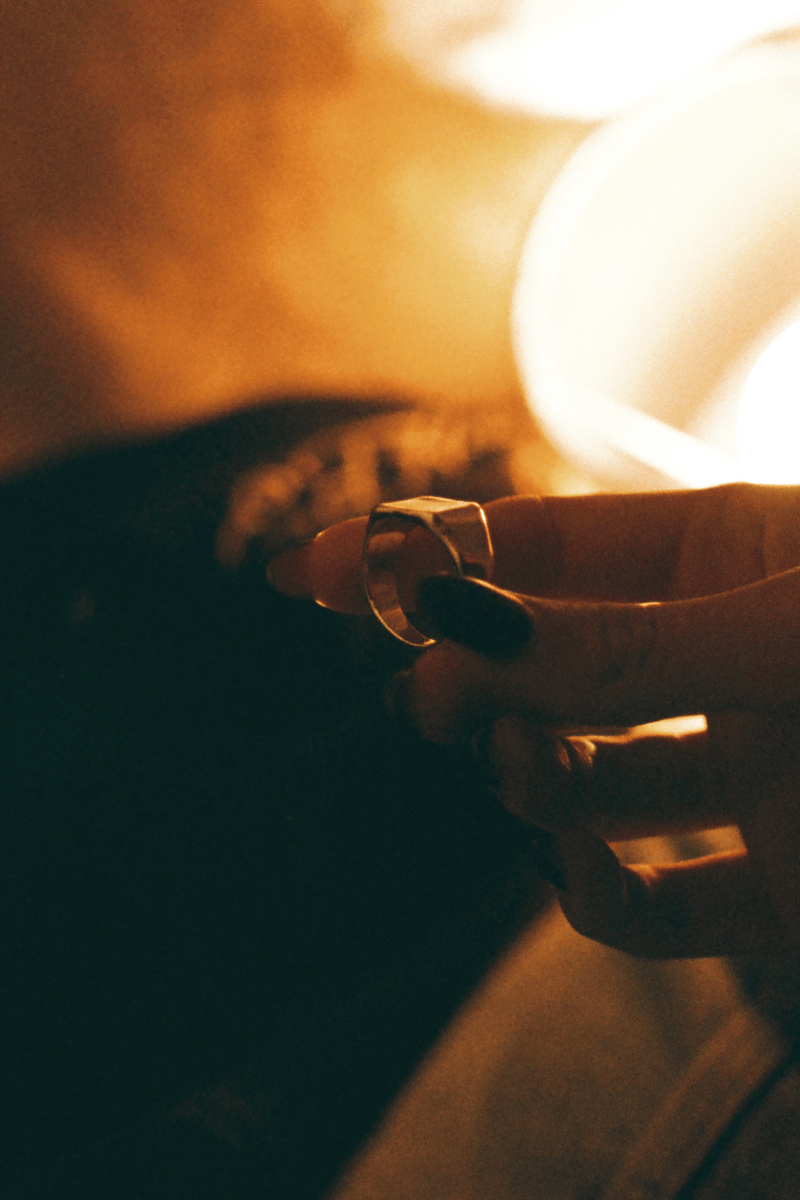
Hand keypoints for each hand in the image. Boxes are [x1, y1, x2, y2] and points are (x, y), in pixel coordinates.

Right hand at [268, 485, 799, 957]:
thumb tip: (452, 626)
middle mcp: (731, 660)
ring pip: (591, 774)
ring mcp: (755, 773)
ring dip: (529, 777)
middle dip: (475, 679)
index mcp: (743, 554)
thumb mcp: (794, 643)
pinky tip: (589, 876)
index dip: (428, 553)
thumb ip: (633, 643)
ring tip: (520, 769)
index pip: (551, 541)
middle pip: (553, 659)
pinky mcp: (778, 885)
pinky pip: (661, 903)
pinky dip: (604, 899)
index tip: (312, 573)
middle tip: (429, 704)